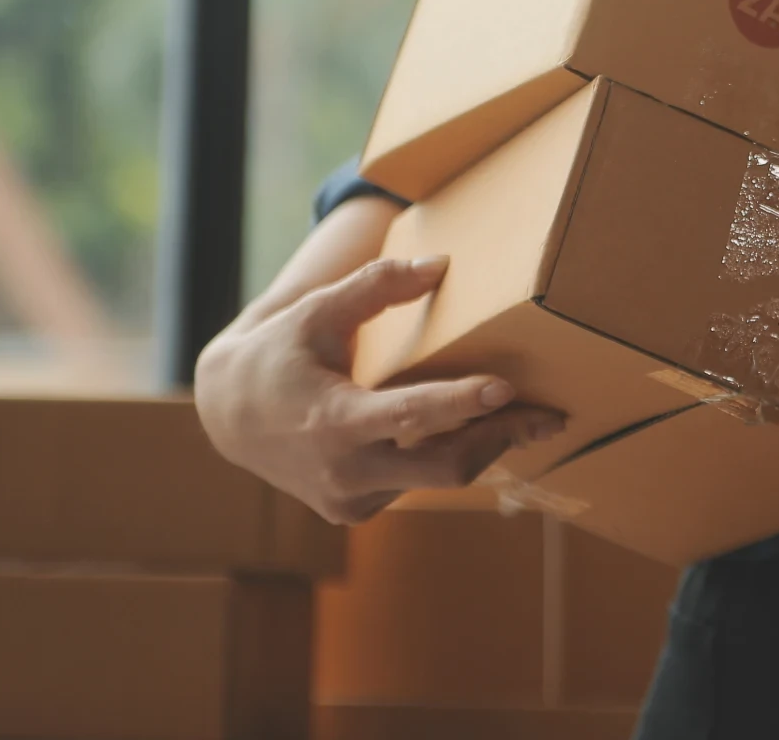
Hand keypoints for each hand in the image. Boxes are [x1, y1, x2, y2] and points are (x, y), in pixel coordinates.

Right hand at [195, 255, 564, 524]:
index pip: (408, 415)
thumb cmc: (279, 353)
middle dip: (502, 438)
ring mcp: (352, 500)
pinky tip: (471, 432)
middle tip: (550, 415)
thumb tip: (440, 265)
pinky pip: (418, 483)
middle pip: (446, 465)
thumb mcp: (318, 312)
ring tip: (527, 419)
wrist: (228, 416)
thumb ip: (376, 287)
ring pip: (438, 476)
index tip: (505, 388)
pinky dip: (448, 456)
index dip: (460, 404)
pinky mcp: (357, 512)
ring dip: (483, 445)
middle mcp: (345, 472)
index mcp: (333, 421)